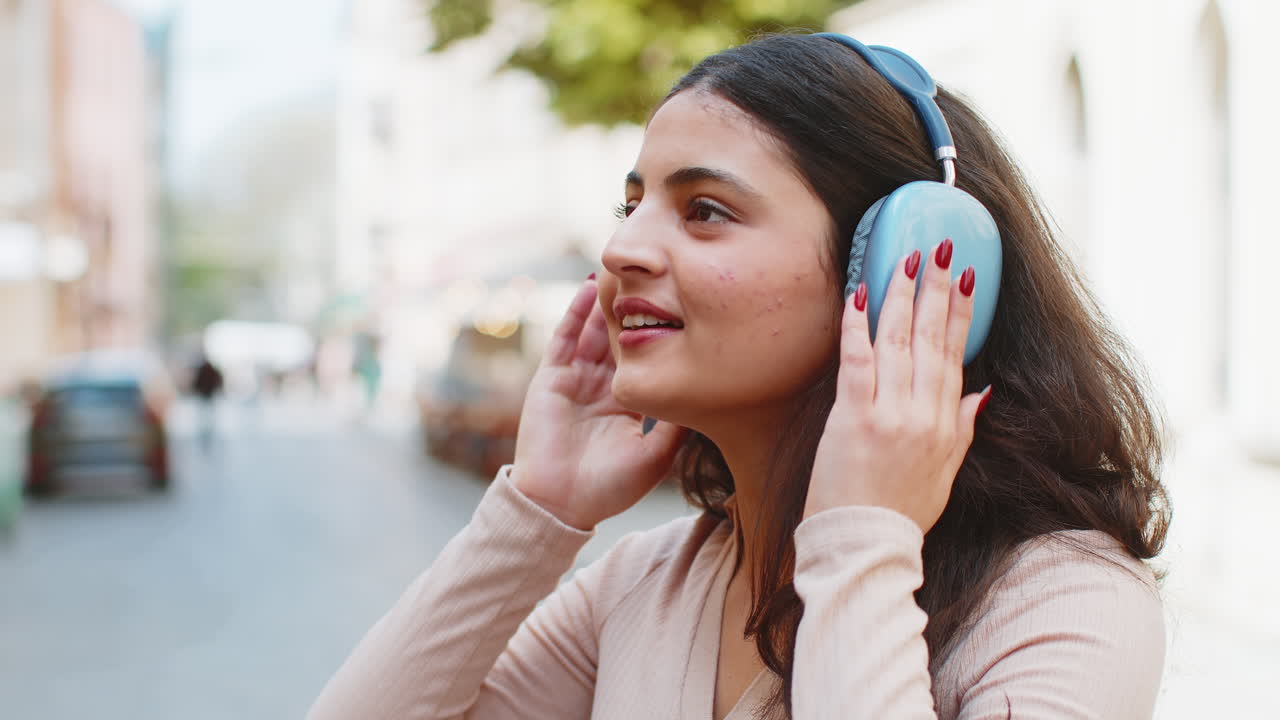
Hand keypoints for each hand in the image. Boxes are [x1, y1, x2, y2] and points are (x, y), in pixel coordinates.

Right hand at [511, 277, 685, 529]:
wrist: (560, 504)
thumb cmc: (609, 487)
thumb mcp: (657, 453)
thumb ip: (677, 424)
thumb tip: (707, 393)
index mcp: (628, 404)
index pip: (646, 359)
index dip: (662, 334)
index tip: (687, 306)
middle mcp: (602, 387)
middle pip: (621, 338)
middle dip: (635, 309)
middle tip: (658, 275)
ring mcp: (576, 379)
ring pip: (594, 331)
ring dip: (608, 303)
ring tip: (625, 273)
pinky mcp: (551, 377)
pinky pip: (565, 337)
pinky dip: (576, 311)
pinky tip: (589, 288)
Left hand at [805, 240, 991, 532]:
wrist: (865, 546)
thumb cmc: (900, 514)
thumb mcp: (945, 475)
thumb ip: (962, 429)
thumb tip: (981, 391)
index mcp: (947, 426)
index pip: (956, 356)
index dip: (963, 313)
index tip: (968, 277)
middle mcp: (923, 414)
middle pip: (933, 339)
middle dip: (937, 289)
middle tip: (939, 248)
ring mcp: (889, 414)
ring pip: (899, 341)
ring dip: (901, 295)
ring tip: (905, 259)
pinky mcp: (853, 418)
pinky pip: (858, 360)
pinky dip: (858, 324)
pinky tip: (859, 294)